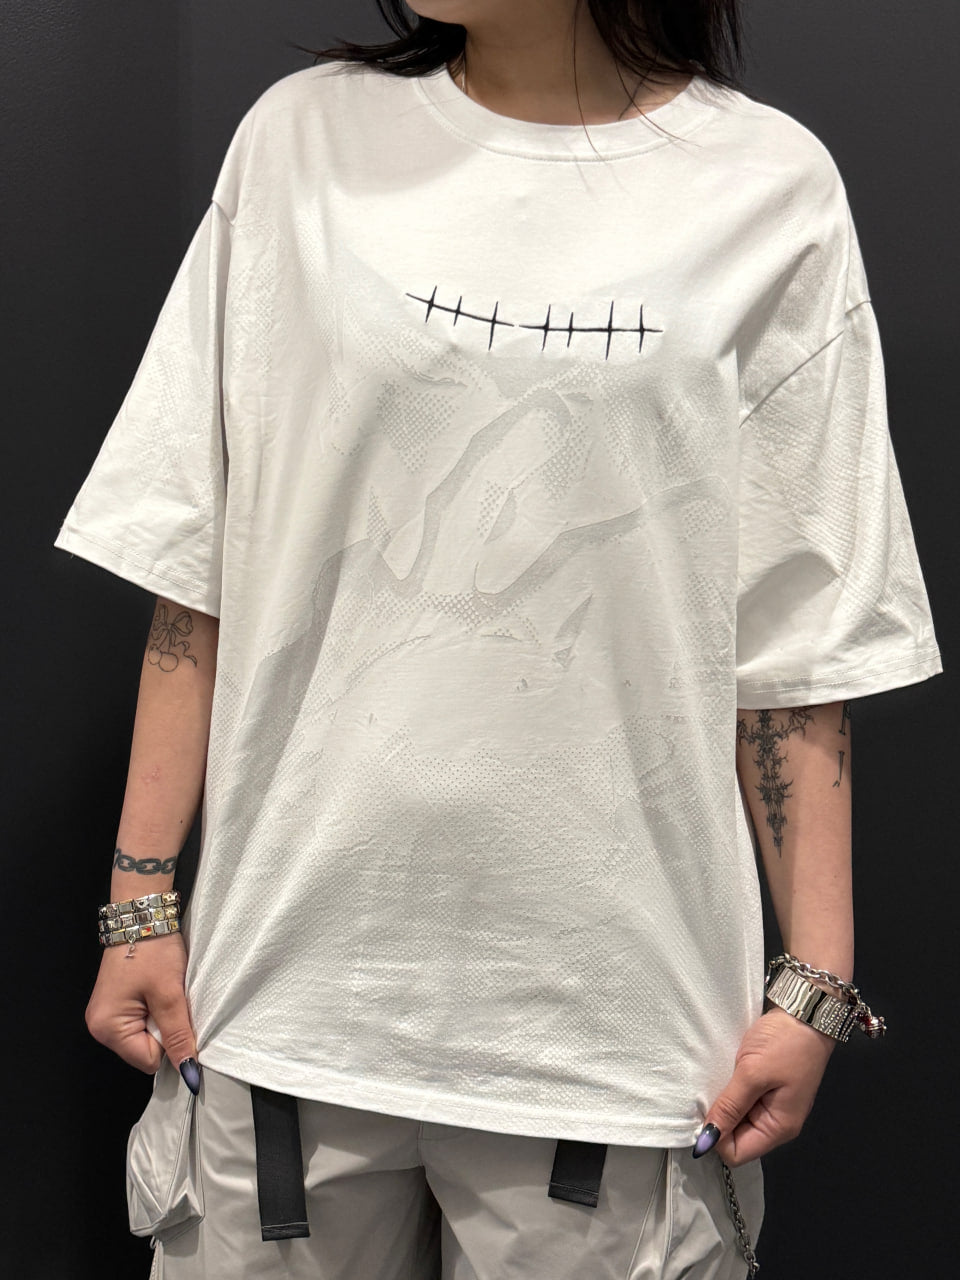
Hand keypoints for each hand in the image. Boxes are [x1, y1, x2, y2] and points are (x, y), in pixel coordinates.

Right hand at [85, 934, 198, 1086]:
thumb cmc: (153, 951)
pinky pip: (142, 1021)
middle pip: (145, 1050)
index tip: (176, 1014)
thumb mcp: (170, 995)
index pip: (149, 1061)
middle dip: (165, 1030)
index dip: (170, 1042)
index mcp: (108, 1029)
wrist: (142, 915)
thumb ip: (179, 1036)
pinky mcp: (116, 1004)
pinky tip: (158, 990)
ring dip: (162, 1018)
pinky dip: (156, 1010)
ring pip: (146, 1035)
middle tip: (170, 999)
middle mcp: (100, 1027)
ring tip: (164, 992)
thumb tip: (189, 1072)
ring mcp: (106, 1015)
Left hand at [700, 1006, 836, 1165]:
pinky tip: (725, 1076)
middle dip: (719, 1121)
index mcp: (778, 1128)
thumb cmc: (786, 1042)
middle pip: (736, 1139)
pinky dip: (730, 1092)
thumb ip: (729, 1107)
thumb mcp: (752, 1073)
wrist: (805, 1012)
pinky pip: (742, 1102)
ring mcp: (772, 1106)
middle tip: (709, 1092)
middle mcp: (777, 1123)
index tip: (702, 1113)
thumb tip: (707, 1139)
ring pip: (737, 1119)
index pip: (737, 1154)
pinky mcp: (767, 1089)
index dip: (715, 1138)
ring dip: (724, 1104)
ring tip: (718, 1081)